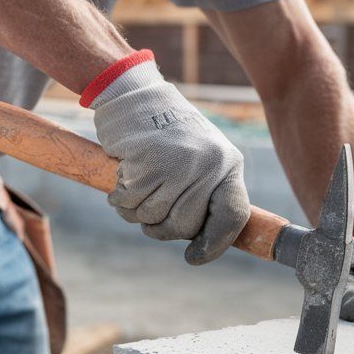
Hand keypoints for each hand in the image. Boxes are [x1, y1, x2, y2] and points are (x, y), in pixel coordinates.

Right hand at [87, 52, 249, 264]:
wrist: (135, 95)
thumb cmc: (165, 135)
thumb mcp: (199, 158)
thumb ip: (204, 193)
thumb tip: (204, 240)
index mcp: (227, 164)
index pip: (233, 215)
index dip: (215, 243)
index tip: (194, 258)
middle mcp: (208, 164)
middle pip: (185, 225)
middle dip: (161, 226)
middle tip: (149, 207)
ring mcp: (179, 163)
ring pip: (153, 217)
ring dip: (136, 210)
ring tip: (135, 184)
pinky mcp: (148, 160)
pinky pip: (129, 202)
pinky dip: (119, 197)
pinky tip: (122, 175)